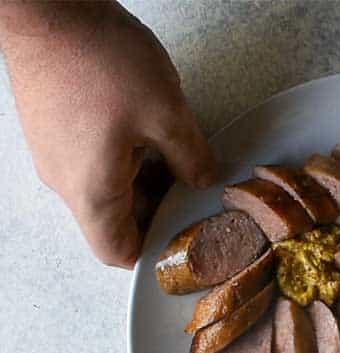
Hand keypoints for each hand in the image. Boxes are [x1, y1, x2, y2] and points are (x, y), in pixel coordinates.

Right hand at [0, 2, 215, 267]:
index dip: (153, 250)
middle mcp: (66, 183)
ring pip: (106, 189)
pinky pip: (92, 162)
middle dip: (157, 208)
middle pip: (114, 220)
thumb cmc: (99, 61)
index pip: (117, 251)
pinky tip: (148, 131)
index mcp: (91, 192)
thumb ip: (191, 157)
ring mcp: (55, 157)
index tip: (184, 233)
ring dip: (143, 180)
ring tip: (176, 153)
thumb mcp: (166, 114)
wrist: (45, 8)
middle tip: (192, 187)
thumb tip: (203, 180)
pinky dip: (124, 157)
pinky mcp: (53, 131)